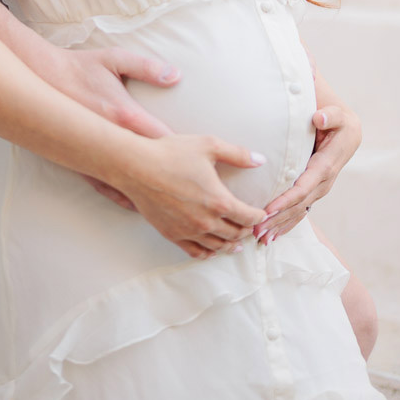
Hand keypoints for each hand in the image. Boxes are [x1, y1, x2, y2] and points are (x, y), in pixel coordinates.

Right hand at [38, 45, 185, 210]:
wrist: (42, 79)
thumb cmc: (81, 67)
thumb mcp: (115, 59)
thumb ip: (147, 67)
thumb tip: (176, 76)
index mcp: (125, 115)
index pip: (162, 138)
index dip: (183, 150)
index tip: (203, 162)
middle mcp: (112, 139)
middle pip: (149, 164)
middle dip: (171, 175)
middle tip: (193, 190)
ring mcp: (96, 153)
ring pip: (127, 181)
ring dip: (148, 191)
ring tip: (171, 205)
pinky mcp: (81, 161)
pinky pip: (104, 186)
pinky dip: (121, 197)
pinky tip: (135, 207)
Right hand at [112, 134, 269, 259]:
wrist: (136, 167)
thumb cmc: (172, 153)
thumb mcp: (208, 146)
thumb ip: (237, 154)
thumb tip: (260, 160)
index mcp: (220, 201)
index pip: (248, 217)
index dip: (259, 217)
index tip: (262, 215)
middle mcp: (207, 222)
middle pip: (235, 234)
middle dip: (246, 231)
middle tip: (251, 228)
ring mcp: (189, 231)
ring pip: (217, 247)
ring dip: (230, 246)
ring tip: (236, 244)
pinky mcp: (172, 235)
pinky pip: (195, 252)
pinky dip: (207, 253)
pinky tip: (211, 250)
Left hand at [254, 104, 361, 243]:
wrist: (348, 132)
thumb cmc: (339, 122)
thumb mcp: (338, 116)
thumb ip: (330, 115)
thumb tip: (319, 118)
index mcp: (326, 166)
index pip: (303, 187)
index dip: (286, 200)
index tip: (268, 210)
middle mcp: (323, 182)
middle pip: (297, 205)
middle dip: (277, 219)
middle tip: (256, 230)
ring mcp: (319, 190)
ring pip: (298, 212)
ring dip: (279, 226)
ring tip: (260, 238)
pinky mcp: (313, 191)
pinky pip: (300, 211)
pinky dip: (286, 224)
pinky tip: (273, 236)